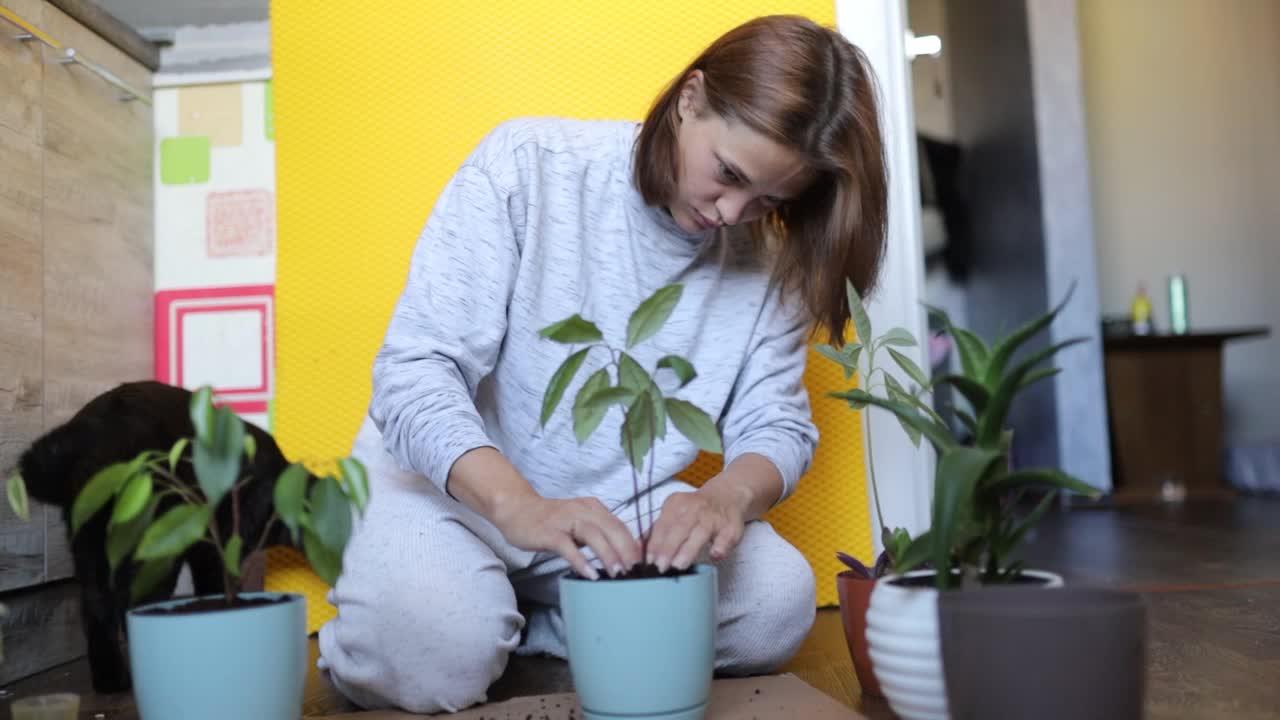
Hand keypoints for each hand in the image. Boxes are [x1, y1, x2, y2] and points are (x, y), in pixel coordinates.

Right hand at [493, 495, 640, 580]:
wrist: (517, 509)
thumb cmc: (551, 521)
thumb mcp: (580, 524)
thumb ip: (598, 535)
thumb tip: (621, 558)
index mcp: (594, 508)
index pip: (620, 526)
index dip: (634, 546)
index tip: (645, 566)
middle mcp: (583, 510)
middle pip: (612, 529)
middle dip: (628, 551)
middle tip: (637, 573)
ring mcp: (565, 520)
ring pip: (594, 535)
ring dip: (609, 555)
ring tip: (619, 574)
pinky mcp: (549, 532)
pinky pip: (567, 546)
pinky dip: (580, 560)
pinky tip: (589, 575)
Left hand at [646, 489, 746, 572]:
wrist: (728, 495)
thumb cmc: (696, 510)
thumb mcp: (675, 513)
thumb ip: (657, 530)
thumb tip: (636, 548)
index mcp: (677, 504)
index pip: (663, 525)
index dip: (655, 544)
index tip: (648, 561)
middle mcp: (695, 508)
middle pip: (680, 528)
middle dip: (669, 548)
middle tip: (660, 567)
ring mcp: (714, 517)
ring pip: (701, 532)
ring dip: (689, 549)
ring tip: (679, 565)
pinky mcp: (732, 526)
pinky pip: (726, 537)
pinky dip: (721, 546)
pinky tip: (715, 555)